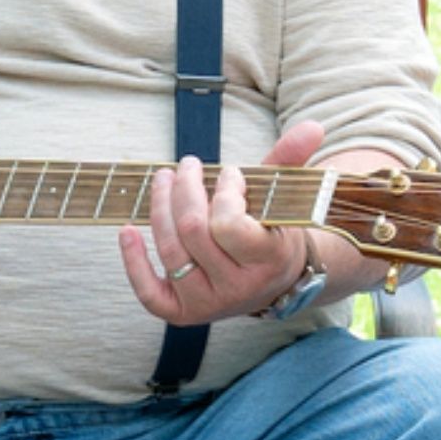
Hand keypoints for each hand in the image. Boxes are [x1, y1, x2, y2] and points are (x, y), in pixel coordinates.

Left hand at [119, 120, 327, 321]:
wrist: (273, 281)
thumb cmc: (275, 232)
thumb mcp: (284, 199)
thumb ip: (290, 162)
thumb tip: (313, 126)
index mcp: (269, 262)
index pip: (230, 225)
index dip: (225, 192)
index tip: (230, 173)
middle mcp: (238, 289)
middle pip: (193, 233)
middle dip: (185, 190)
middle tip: (187, 166)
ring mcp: (209, 304)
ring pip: (171, 252)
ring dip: (159, 208)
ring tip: (163, 180)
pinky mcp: (184, 313)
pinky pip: (149, 293)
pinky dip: (134, 261)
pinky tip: (127, 230)